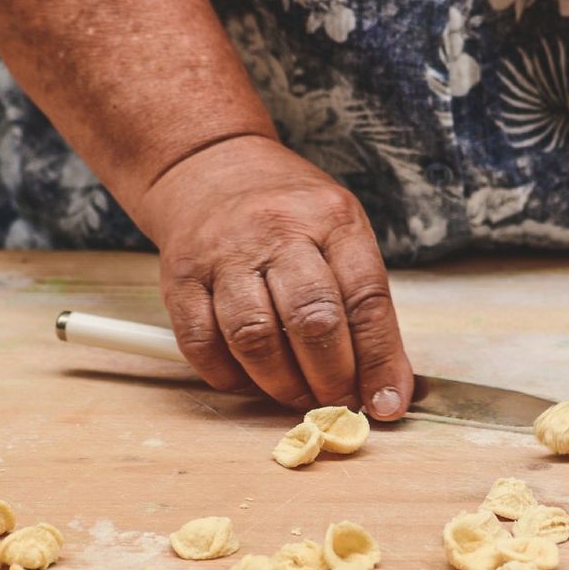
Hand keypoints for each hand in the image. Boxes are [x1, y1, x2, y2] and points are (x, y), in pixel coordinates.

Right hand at [135, 135, 413, 418]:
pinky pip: (202, 344)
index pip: (365, 299)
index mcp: (331, 218)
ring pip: (254, 337)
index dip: (379, 360)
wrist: (208, 167)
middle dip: (331, 378)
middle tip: (338, 402)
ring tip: (296, 395)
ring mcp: (223, 254)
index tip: (386, 402)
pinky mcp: (181, 279)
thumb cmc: (286, 213)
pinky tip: (249, 380)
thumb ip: (364, 305)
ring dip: (281, 384)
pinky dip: (229, 376)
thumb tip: (387, 387)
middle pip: (311, 319)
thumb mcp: (340, 234)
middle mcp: (276, 231)